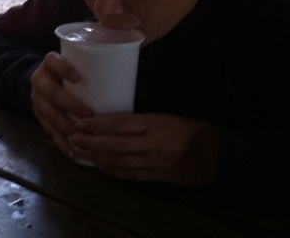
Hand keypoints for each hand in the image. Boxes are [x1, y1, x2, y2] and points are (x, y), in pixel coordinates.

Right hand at [31, 52, 93, 156]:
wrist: (46, 80)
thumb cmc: (71, 71)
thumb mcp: (76, 62)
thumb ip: (93, 64)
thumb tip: (124, 66)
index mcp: (50, 63)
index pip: (53, 61)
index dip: (63, 68)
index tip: (78, 77)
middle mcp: (40, 80)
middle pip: (51, 91)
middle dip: (69, 103)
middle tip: (88, 113)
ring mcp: (37, 99)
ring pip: (48, 114)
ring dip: (65, 125)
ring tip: (82, 134)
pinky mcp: (38, 117)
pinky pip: (48, 131)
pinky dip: (61, 142)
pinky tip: (73, 151)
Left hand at [68, 113, 219, 186]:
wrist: (217, 154)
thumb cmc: (192, 128)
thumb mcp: (168, 115)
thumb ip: (144, 117)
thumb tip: (115, 111)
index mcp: (155, 123)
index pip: (120, 123)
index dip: (98, 124)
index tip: (80, 122)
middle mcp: (151, 143)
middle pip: (114, 144)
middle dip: (91, 142)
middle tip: (72, 138)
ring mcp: (154, 162)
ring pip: (119, 161)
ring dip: (97, 157)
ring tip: (80, 152)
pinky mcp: (157, 176)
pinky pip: (130, 175)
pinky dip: (113, 172)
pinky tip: (101, 167)